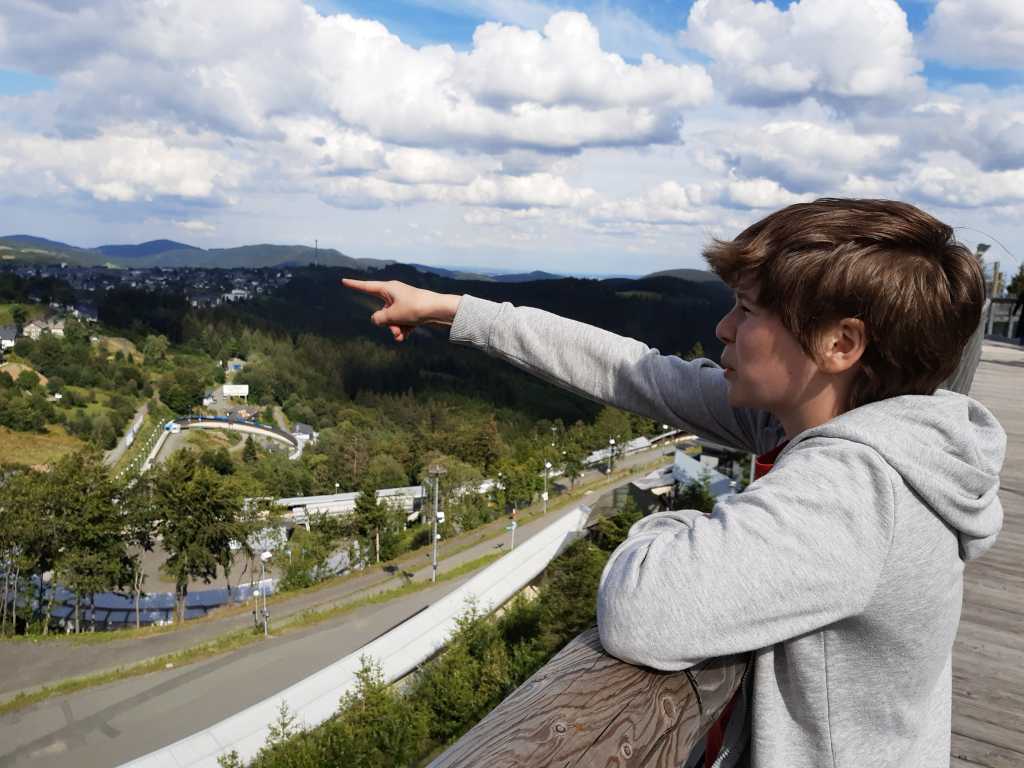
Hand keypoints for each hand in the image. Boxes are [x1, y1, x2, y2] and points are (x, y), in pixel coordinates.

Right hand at [340, 278, 460, 341]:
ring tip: (402, 335)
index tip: (343, 281)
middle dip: (387, 324)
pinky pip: (402, 321)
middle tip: (395, 331)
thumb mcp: (392, 315)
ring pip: (392, 319)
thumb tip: (376, 320)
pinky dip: (403, 328)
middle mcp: (395, 293)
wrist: (439, 310)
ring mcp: (404, 302)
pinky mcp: (412, 310)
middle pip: (382, 311)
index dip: (354, 285)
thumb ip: (378, 318)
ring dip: (395, 329)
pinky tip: (407, 336)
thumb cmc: (415, 308)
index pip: (367, 287)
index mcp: (388, 288)